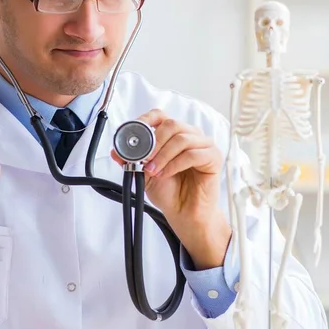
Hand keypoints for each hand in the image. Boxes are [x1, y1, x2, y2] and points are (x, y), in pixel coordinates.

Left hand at [111, 109, 229, 269]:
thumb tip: (115, 151)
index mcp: (173, 135)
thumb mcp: (143, 174)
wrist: (183, 213)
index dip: (146, 119)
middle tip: (145, 159)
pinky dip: (175, 164)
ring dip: (163, 155)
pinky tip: (166, 173)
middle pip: (172, 124)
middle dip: (154, 142)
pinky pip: (193, 154)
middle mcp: (190, 135)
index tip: (134, 131)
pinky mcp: (213, 158)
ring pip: (182, 139)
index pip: (161, 115)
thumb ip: (131, 161)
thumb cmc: (169, 192)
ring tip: (154, 171)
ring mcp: (204, 145)